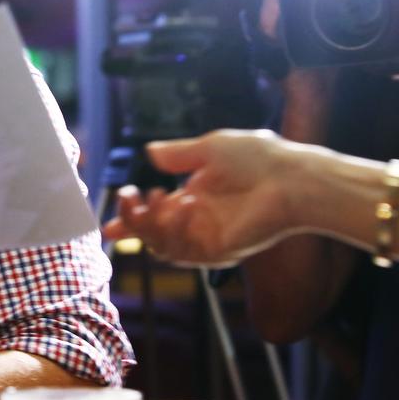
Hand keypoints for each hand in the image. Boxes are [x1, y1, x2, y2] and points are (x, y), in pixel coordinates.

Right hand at [103, 130, 298, 266]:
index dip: (129, 218)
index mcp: (195, 198)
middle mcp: (197, 223)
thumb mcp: (209, 148)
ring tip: (160, 196)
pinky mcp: (218, 252)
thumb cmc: (259, 159)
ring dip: (151, 222)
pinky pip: (181, 250)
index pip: (154, 215)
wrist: (292, 178)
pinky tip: (183, 204)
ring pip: (160, 245)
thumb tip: (149, 152)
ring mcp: (206, 239)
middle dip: (132, 219)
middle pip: (151, 235)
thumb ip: (177, 154)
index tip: (108, 222)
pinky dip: (173, 228)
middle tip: (128, 196)